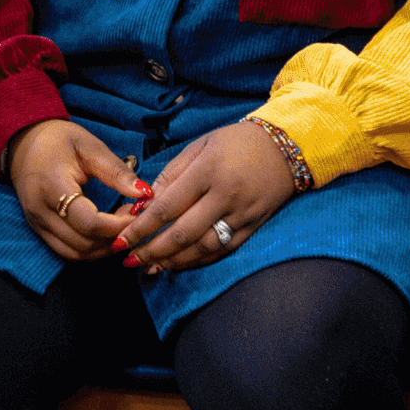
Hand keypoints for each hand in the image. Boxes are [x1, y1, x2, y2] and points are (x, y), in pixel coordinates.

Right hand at [5, 118, 142, 262]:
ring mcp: (37, 224)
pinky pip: (67, 252)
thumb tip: (144, 193)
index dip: (117, 225)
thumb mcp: (90, 147)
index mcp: (52, 185)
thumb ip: (116, 172)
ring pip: (76, 254)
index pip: (88, 222)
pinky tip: (104, 234)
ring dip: (103, 248)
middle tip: (132, 217)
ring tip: (120, 226)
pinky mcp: (38, 230)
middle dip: (114, 237)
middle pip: (84, 243)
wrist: (23, 143)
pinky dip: (90, 250)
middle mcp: (40, 211)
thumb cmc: (58, 141)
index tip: (137, 212)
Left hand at [107, 124, 298, 278]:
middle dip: (152, 250)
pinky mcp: (254, 226)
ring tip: (149, 267)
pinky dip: (199, 261)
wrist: (288, 146)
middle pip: (182, 234)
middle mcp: (225, 196)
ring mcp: (241, 214)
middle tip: (128, 259)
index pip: (167, 207)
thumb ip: (171, 174)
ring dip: (173, 262)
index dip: (141, 227)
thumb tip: (144, 202)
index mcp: (208, 171)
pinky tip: (179, 265)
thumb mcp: (200, 145)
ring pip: (202, 248)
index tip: (121, 239)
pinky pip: (223, 251)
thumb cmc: (237, 142)